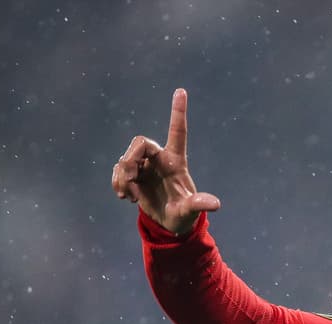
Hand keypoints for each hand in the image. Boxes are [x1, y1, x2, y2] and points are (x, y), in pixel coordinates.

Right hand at [111, 88, 220, 233]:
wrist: (168, 225)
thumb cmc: (184, 216)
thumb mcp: (190, 211)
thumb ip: (198, 205)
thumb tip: (215, 204)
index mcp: (176, 162)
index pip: (178, 132)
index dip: (178, 112)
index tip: (181, 91)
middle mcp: (160, 159)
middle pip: (140, 142)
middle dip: (130, 159)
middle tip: (130, 181)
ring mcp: (145, 166)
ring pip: (125, 158)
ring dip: (122, 177)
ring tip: (130, 197)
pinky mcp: (133, 175)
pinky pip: (118, 170)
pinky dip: (117, 182)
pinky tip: (125, 197)